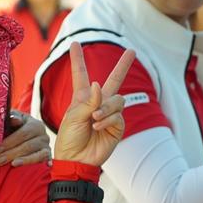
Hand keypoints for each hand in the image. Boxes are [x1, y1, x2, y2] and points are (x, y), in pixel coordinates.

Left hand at [0, 110, 51, 166]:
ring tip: (12, 164)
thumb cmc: (17, 127)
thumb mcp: (15, 120)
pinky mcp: (48, 156)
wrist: (27, 133)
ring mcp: (47, 146)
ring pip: (37, 155)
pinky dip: (41, 164)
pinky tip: (36, 169)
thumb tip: (13, 119)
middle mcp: (43, 135)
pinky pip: (45, 161)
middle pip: (28, 146)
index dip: (8, 143)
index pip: (22, 134)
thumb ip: (13, 118)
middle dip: (11, 154)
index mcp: (35, 124)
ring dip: (23, 160)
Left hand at [52, 42, 134, 165]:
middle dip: (123, 66)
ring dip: (106, 108)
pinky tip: (97, 126)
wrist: (76, 159)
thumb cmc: (69, 138)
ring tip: (94, 119)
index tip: (75, 44)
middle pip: (113, 80)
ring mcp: (109, 114)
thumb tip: (99, 85)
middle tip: (132, 51)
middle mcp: (97, 103)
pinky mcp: (117, 126)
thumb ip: (87, 101)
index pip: (81, 75)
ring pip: (117, 100)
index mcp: (82, 98)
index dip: (78, 60)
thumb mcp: (73, 117)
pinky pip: (118, 115)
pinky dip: (107, 119)